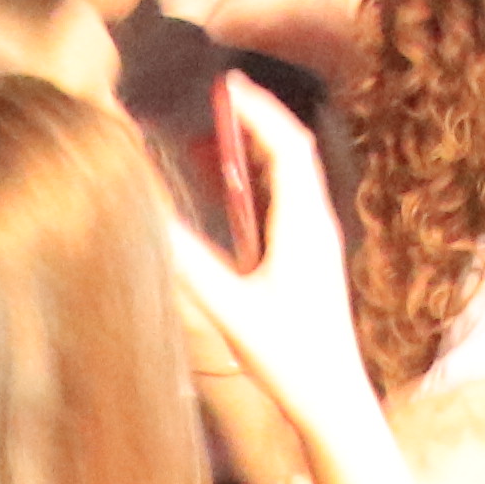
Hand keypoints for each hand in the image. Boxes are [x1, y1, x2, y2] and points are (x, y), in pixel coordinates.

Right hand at [164, 75, 373, 407]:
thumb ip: (189, 261)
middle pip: (292, 152)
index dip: (258, 109)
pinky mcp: (311, 258)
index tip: (227, 85)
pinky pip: (288, 200)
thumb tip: (151, 216)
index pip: (287, 145)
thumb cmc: (288, 356)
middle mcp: (317, 222)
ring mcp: (317, 240)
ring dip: (256, 150)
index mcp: (304, 223)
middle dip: (255, 121)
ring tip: (214, 137)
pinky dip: (259, 181)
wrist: (333, 399)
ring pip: (291, 176)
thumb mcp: (230, 308)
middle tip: (217, 100)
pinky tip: (231, 191)